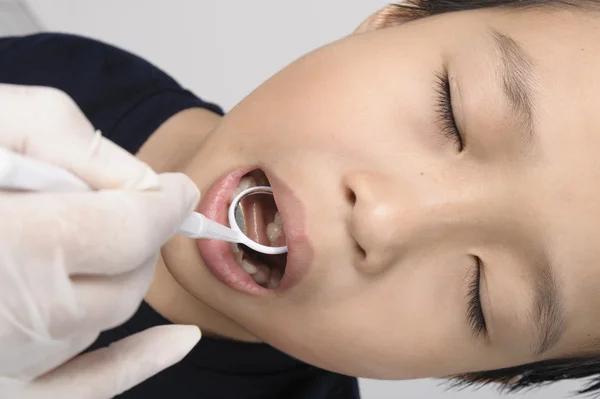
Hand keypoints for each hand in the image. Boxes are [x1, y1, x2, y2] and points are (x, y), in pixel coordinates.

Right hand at [0, 84, 200, 397]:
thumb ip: (69, 141)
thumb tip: (141, 184)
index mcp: (9, 247)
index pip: (132, 230)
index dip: (164, 204)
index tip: (175, 189)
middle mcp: (5, 318)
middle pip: (124, 281)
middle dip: (140, 239)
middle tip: (132, 206)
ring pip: (101, 321)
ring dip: (114, 279)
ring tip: (89, 239)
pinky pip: (81, 390)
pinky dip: (134, 366)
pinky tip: (177, 342)